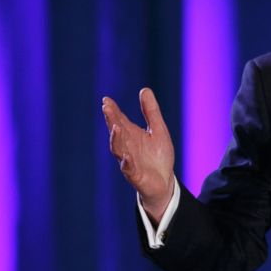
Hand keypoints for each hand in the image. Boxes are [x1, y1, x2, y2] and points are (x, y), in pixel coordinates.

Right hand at [102, 88, 175, 222]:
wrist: (164, 181)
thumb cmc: (158, 155)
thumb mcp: (158, 129)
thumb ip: (150, 111)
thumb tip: (144, 89)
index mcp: (130, 135)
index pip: (119, 120)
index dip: (112, 110)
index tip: (106, 100)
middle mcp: (126, 146)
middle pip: (116, 132)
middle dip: (111, 120)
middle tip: (106, 107)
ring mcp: (129, 161)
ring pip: (119, 149)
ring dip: (116, 139)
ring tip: (115, 126)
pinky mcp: (135, 175)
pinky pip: (129, 169)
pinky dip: (127, 163)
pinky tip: (126, 157)